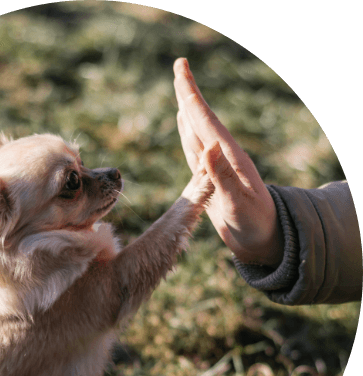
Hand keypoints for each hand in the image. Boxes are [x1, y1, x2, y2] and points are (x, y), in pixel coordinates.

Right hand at [174, 58, 283, 267]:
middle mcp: (223, 157)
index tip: (181, 67)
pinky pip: (195, 152)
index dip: (191, 94)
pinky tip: (185, 128)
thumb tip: (208, 146)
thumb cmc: (256, 225)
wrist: (263, 241)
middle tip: (179, 66)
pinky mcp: (210, 180)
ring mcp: (216, 168)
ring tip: (181, 93)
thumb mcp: (240, 204)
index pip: (205, 120)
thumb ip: (223, 177)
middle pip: (200, 119)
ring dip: (187, 112)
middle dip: (188, 93)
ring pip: (196, 133)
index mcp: (230, 157)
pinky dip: (187, 136)